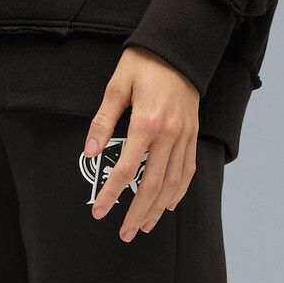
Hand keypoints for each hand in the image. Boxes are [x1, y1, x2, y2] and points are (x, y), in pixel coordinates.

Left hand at [83, 49, 199, 240]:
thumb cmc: (144, 64)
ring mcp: (184, 136)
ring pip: (173, 182)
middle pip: (153, 185)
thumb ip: (103, 121)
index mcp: (147, 123)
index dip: (112, 194)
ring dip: (158, 208)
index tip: (100, 212)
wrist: (179, 48)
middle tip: (124, 233)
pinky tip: (168, 204)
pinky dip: (179, 191)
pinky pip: (188, 169)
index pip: (127, 169)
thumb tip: (91, 151)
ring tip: (143, 226)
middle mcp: (169, 134)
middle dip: (136, 212)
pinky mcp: (192, 134)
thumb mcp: (116, 86)